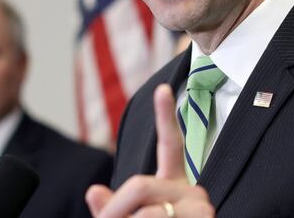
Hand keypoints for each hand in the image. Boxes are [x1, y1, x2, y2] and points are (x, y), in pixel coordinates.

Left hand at [86, 84, 214, 216]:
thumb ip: (112, 209)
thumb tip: (93, 191)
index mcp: (175, 186)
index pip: (170, 146)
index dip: (165, 117)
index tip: (162, 89)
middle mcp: (193, 192)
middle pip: (139, 185)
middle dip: (115, 212)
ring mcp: (201, 206)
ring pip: (145, 211)